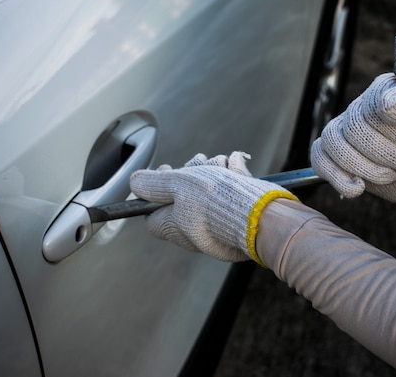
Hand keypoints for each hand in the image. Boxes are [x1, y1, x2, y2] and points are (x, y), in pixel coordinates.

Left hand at [129, 151, 297, 263]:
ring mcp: (218, 225)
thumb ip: (154, 183)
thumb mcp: (177, 184)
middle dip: (192, 173)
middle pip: (183, 196)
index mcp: (173, 227)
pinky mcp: (239, 217)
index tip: (165, 171)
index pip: (152, 211)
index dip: (155, 190)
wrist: (261, 215)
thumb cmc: (215, 203)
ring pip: (210, 190)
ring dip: (214, 170)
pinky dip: (233, 175)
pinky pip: (231, 191)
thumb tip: (135, 182)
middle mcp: (194, 231)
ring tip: (221, 165)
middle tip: (198, 163)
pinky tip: (236, 169)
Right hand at [310, 73, 395, 207]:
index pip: (378, 107)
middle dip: (392, 155)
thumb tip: (386, 106)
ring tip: (393, 175)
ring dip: (369, 169)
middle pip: (356, 130)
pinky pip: (319, 159)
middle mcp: (361, 107)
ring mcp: (346, 132)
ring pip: (336, 145)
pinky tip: (358, 189)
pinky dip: (337, 177)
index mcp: (385, 90)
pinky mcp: (338, 156)